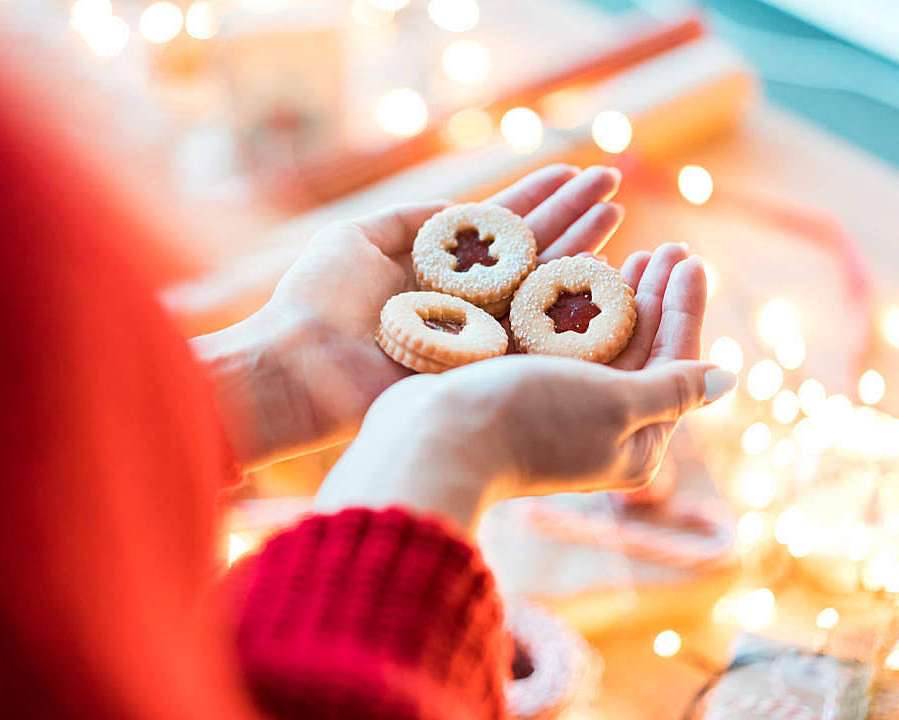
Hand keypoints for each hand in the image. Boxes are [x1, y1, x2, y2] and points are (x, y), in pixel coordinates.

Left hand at [194, 165, 624, 467]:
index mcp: (435, 271)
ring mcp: (476, 336)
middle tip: (611, 183)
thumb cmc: (314, 299)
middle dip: (569, 216)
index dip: (534, 198)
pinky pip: (534, 336)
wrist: (295, 364)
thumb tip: (459, 206)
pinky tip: (603, 272)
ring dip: (579, 248)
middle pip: (528, 253)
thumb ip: (411, 219)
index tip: (571, 170)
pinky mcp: (480, 369)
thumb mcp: (357, 238)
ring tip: (615, 210)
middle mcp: (463, 302)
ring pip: (539, 288)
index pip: (497, 228)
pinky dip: (569, 307)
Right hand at [314, 246, 736, 530]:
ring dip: (618, 298)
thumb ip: (671, 386)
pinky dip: (575, 309)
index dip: (684, 308)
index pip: (677, 365)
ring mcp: (558, 410)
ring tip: (632, 254)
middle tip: (665, 246)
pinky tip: (579, 276)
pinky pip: (561, 343)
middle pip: (642, 352)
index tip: (688, 258)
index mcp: (635, 443)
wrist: (432, 440)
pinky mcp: (519, 391)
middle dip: (654, 297)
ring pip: (602, 344)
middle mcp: (600, 429)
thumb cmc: (529, 419)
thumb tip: (727, 378)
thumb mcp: (614, 401)